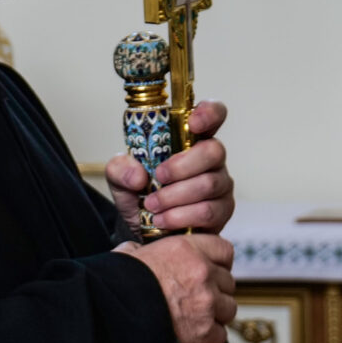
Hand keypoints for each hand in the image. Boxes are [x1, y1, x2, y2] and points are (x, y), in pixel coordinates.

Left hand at [106, 100, 232, 235]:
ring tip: (152, 205)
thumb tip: (138, 175)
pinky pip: (208, 211)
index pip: (213, 115)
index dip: (208, 114)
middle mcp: (211, 159)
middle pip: (213, 151)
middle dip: (181, 166)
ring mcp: (220, 184)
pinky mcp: (222, 211)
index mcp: (190, 139)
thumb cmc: (139, 193)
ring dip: (175, 196)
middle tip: (158, 178)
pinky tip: (163, 220)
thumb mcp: (119, 177)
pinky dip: (180, 216)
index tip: (193, 123)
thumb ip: (120, 168)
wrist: (143, 229)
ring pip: (209, 184)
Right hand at [117, 232, 235, 342]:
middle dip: (215, 289)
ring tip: (196, 316)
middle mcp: (202, 273)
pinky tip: (194, 334)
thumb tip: (137, 251)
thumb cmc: (117, 283)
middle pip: (228, 281)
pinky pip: (220, 335)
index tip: (210, 268)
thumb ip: (142, 251)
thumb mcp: (128, 254)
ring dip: (216, 313)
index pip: (224, 251)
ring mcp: (206, 302)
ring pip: (228, 308)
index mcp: (186, 249)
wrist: (111, 311)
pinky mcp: (203, 331)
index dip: (217, 261)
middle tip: (197, 296)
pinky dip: (209, 336)